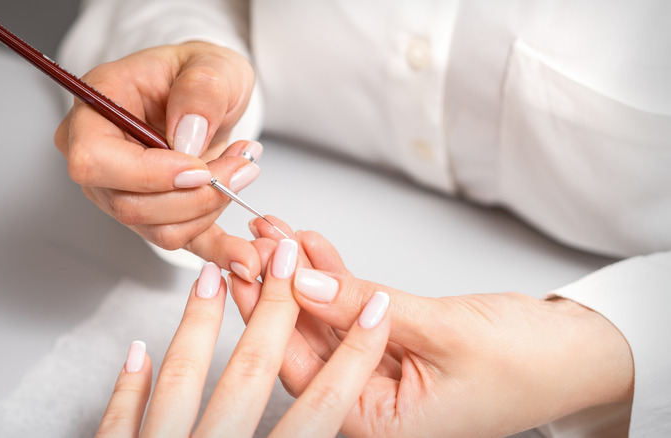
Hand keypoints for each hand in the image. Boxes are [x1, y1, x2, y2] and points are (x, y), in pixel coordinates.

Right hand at [53, 42, 260, 280]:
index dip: (148, 174)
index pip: (95, 160)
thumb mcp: (210, 63)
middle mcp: (98, 155)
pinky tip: (241, 255)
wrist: (206, 94)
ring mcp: (121, 190)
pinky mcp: (153, 213)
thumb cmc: (196, 73)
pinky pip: (179, 241)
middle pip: (128, 204)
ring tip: (243, 170)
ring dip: (210, 209)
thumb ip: (200, 90)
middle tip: (242, 167)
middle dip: (194, 196)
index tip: (200, 167)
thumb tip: (188, 137)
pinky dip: (213, 250)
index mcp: (96, 108)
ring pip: (157, 228)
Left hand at [94, 242, 390, 436]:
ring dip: (198, 327)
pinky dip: (129, 388)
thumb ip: (306, 434)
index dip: (354, 355)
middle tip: (288, 258)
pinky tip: (138, 353)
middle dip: (276, 311)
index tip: (377, 311)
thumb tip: (326, 408)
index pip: (322, 409)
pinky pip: (121, 425)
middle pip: (251, 377)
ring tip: (211, 276)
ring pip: (180, 386)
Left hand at [232, 218, 634, 436]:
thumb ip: (365, 307)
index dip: (271, 318)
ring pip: (325, 320)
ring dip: (303, 274)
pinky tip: (312, 243)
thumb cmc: (528, 362)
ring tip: (276, 231)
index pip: (305, 372)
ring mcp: (379, 372)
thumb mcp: (442, 330)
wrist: (576, 353)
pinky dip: (336, 275)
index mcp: (380, 424)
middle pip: (306, 344)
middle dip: (280, 288)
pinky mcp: (391, 342)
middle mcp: (372, 404)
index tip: (251, 269)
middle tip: (254, 244)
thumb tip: (302, 282)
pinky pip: (352, 307)